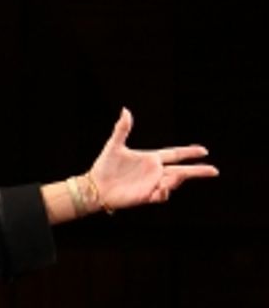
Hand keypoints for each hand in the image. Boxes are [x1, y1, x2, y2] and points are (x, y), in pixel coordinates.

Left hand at [88, 107, 217, 209]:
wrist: (94, 186)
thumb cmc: (103, 166)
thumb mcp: (114, 145)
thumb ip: (122, 129)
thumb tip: (125, 110)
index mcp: (151, 159)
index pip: (175, 154)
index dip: (189, 152)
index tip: (204, 151)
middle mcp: (154, 172)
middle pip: (182, 171)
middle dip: (198, 171)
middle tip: (214, 171)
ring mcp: (151, 185)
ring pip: (173, 183)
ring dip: (178, 180)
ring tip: (178, 176)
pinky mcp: (145, 197)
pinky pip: (160, 196)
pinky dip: (164, 193)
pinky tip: (162, 189)